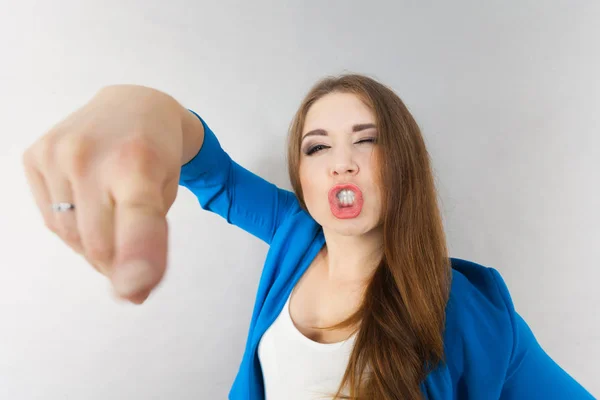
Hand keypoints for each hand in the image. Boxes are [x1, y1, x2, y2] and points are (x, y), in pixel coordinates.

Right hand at [22, 85, 185, 303]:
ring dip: (93, 249)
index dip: (138, 257)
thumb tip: (131, 292)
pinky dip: (73, 229)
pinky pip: (51, 220)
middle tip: (134, 269)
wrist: (135, 106)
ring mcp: (56, 154)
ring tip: (113, 224)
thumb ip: (150, 239)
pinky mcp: (35, 155)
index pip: (138, 216)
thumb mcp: (167, 192)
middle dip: (117, 266)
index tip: (136, 290)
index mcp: (139, 164)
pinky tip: (90, 209)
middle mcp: (90, 156)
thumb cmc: (157, 155)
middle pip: (97, 243)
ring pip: (70, 237)